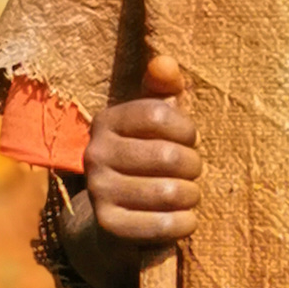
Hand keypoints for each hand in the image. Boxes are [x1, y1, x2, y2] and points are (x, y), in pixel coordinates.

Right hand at [83, 56, 202, 246]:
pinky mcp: (109, 225)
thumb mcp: (154, 122)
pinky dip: (185, 222)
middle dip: (193, 166)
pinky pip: (164, 225)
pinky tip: (183, 218)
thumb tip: (165, 62)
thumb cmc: (146, 158)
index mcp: (106, 121)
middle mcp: (95, 153)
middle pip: (169, 155)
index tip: (189, 139)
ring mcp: (98, 190)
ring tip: (188, 194)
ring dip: (192, 195)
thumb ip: (164, 89)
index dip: (186, 129)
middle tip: (191, 172)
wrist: (115, 218)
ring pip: (170, 191)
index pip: (159, 114)